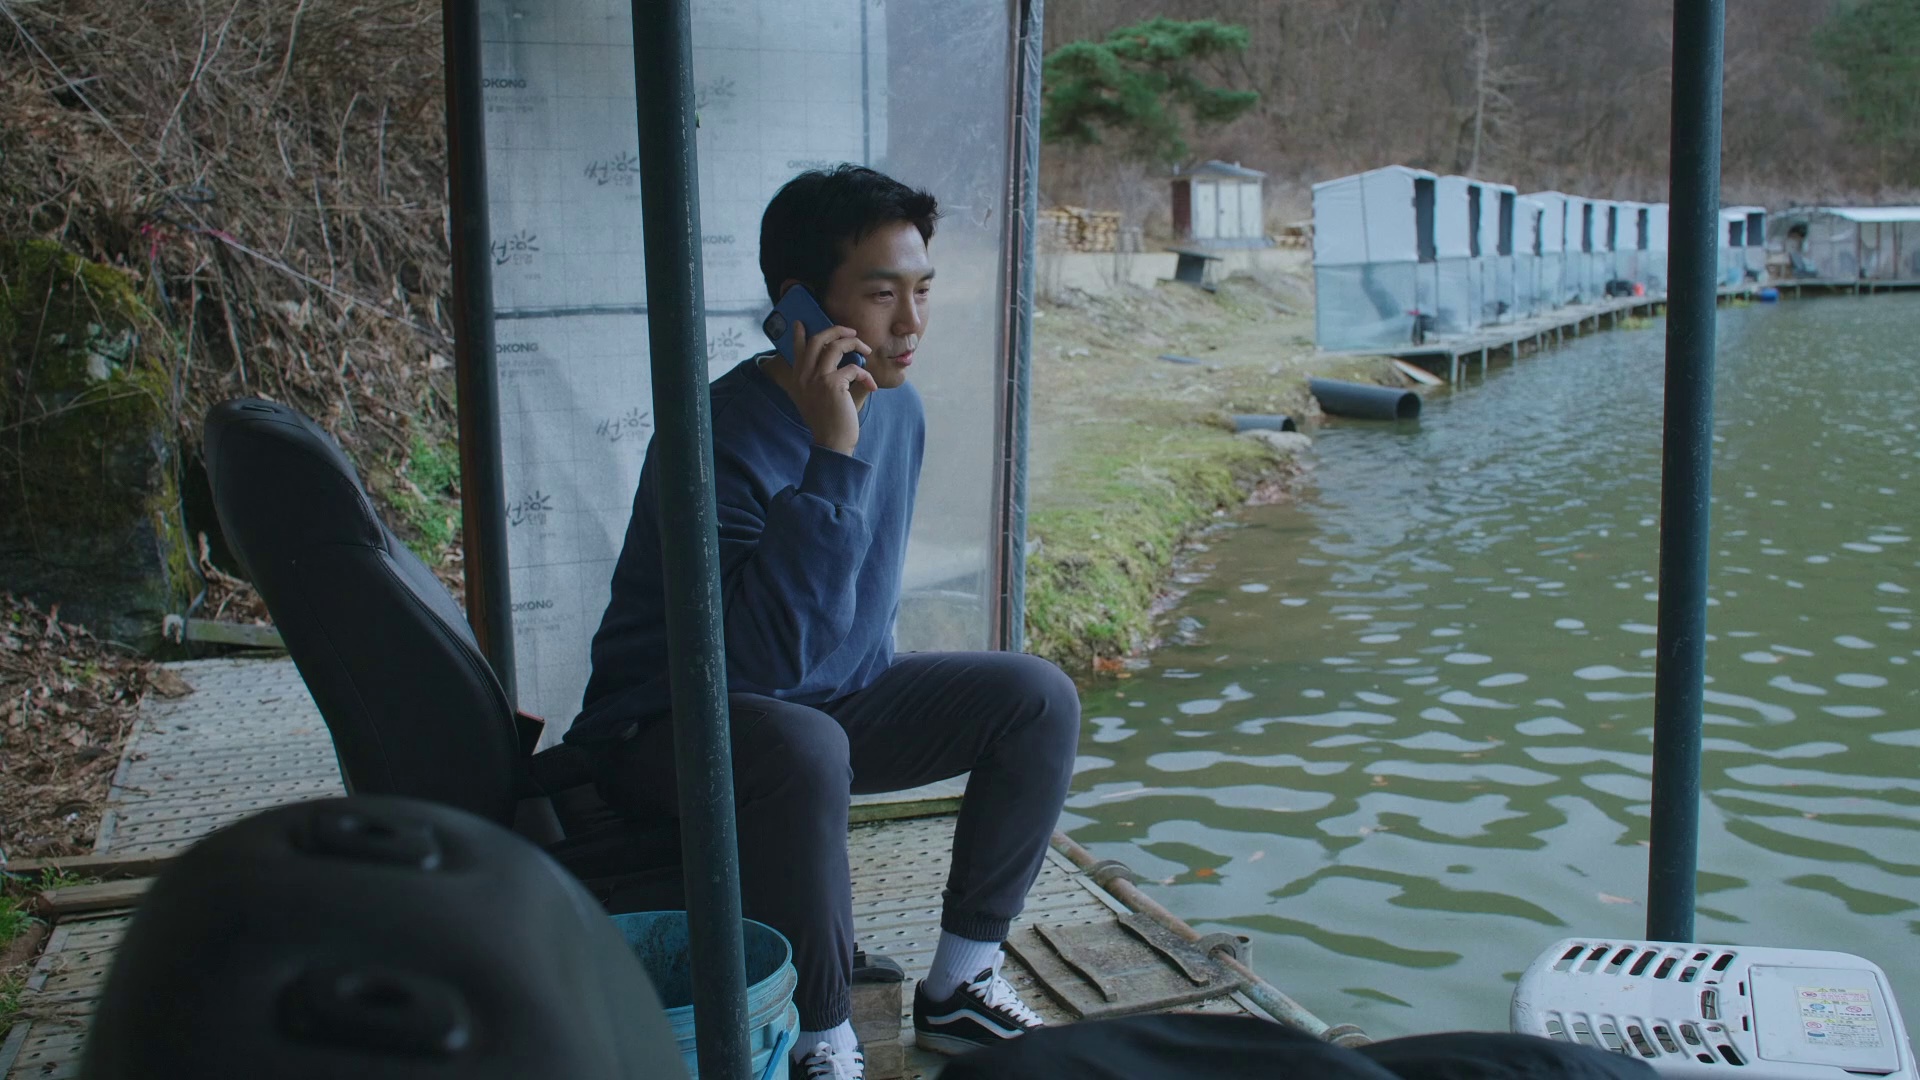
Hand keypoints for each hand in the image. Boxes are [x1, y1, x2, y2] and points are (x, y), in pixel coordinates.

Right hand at [764, 320, 875, 455]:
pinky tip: (871, 385)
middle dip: (836, 330)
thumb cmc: (830, 421)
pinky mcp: (832, 385)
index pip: (797, 350)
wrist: (832, 443)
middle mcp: (804, 376)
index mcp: (798, 379)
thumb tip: (842, 362)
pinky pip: (854, 368)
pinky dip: (866, 375)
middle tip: (850, 332)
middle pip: (818, 340)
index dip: (799, 335)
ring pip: (835, 347)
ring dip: (854, 343)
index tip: (800, 323)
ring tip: (866, 349)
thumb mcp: (818, 398)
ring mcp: (817, 379)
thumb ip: (822, 379)